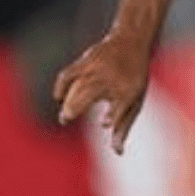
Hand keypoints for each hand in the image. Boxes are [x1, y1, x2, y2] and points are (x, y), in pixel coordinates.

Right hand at [54, 32, 152, 154]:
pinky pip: (68, 74)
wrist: (131, 43)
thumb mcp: (135, 101)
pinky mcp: (86, 61)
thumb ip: (124, 126)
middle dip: (74, 109)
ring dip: (68, 103)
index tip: (103, 123)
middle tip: (65, 119)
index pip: (120, 110)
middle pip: (89, 96)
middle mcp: (114, 80)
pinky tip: (59, 97)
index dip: (113, 117)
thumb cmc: (133, 79)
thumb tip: (117, 152)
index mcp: (130, 91)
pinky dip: (61, 86)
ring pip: (78, 88)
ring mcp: (98, 69)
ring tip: (65, 115)